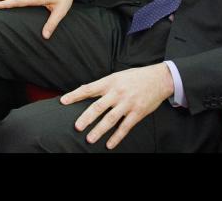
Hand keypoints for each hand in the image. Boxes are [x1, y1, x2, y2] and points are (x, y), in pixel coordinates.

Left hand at [60, 64, 174, 149]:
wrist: (159, 79)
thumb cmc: (135, 77)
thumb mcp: (117, 76)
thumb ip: (102, 85)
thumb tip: (85, 90)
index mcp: (110, 82)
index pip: (88, 89)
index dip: (75, 95)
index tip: (63, 101)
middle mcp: (117, 93)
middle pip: (98, 106)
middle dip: (86, 118)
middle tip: (77, 127)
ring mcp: (127, 104)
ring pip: (111, 119)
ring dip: (99, 130)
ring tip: (90, 139)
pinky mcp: (137, 113)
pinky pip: (125, 127)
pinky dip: (117, 137)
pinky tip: (110, 144)